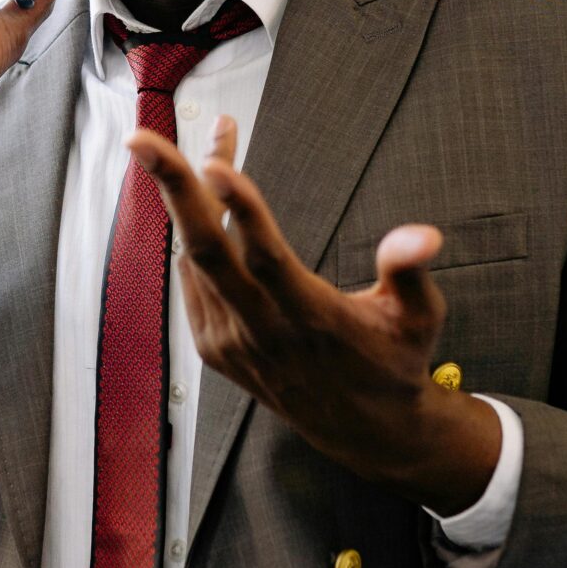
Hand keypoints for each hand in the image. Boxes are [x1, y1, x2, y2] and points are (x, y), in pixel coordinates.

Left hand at [130, 118, 502, 514]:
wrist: (360, 430)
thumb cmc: (393, 361)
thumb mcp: (418, 319)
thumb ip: (408, 272)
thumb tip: (423, 236)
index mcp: (313, 318)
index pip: (267, 258)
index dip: (240, 208)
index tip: (216, 162)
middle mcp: (262, 331)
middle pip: (206, 251)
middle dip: (172, 189)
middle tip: (143, 138)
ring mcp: (231, 341)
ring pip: (196, 258)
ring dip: (190, 196)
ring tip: (213, 137)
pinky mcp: (214, 349)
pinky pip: (193, 281)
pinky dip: (193, 235)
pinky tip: (209, 195)